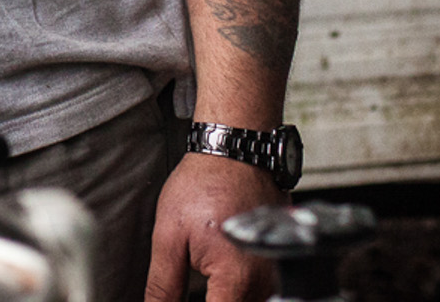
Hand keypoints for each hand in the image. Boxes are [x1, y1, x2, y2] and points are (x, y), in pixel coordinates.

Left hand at [144, 153, 281, 301]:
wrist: (235, 152)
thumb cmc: (205, 183)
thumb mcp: (169, 238)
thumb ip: (163, 287)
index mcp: (238, 280)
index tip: (175, 300)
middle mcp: (265, 282)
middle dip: (209, 300)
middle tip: (187, 280)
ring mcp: (274, 274)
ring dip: (222, 297)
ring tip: (201, 271)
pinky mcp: (276, 266)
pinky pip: (256, 293)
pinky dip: (234, 291)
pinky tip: (216, 277)